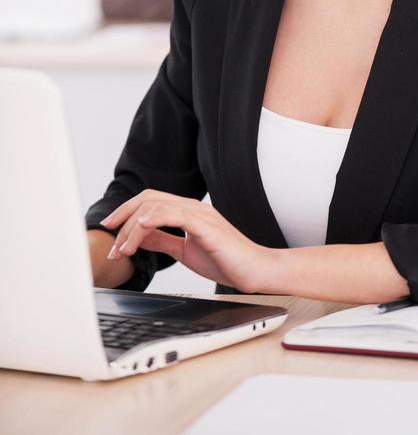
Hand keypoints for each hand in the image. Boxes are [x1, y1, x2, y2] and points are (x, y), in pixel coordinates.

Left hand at [100, 190, 273, 293]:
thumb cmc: (226, 261)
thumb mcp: (185, 251)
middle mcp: (192, 207)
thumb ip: (163, 240)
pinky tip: (141, 230)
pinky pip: (175, 214)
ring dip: (133, 228)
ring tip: (124, 250)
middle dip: (123, 217)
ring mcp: (200, 214)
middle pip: (149, 199)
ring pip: (156, 207)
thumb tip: (139, 236)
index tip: (111, 230)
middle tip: (111, 242)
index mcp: (188, 211)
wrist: (254, 270)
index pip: (151, 201)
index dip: (127, 212)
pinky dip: (154, 219)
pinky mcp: (206, 225)